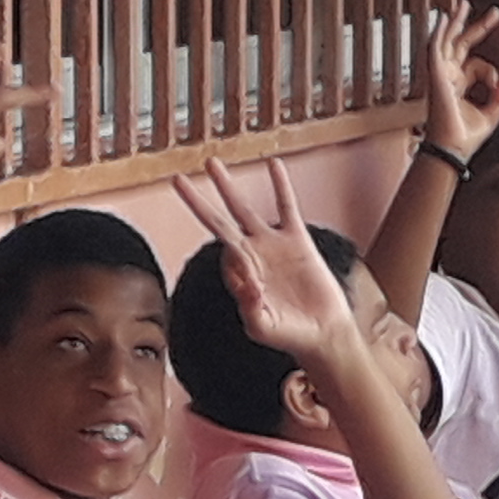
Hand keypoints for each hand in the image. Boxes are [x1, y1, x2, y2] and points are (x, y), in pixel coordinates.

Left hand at [175, 157, 361, 364]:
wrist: (322, 332)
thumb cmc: (289, 335)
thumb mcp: (264, 328)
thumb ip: (250, 309)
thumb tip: (249, 283)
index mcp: (238, 275)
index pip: (223, 255)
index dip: (235, 263)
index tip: (255, 281)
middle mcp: (251, 255)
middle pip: (217, 221)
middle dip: (197, 202)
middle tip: (176, 180)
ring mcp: (272, 245)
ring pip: (244, 208)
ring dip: (227, 187)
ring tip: (211, 163)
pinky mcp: (297, 239)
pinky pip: (287, 206)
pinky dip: (280, 185)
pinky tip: (273, 164)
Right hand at [417, 4, 498, 162]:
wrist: (452, 148)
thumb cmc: (466, 136)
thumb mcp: (492, 115)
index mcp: (459, 84)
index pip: (477, 64)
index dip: (491, 71)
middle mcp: (448, 76)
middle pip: (463, 44)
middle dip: (479, 27)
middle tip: (495, 13)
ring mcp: (440, 73)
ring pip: (448, 40)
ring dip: (456, 22)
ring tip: (464, 4)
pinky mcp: (435, 74)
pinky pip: (435, 48)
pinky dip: (439, 32)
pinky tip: (444, 17)